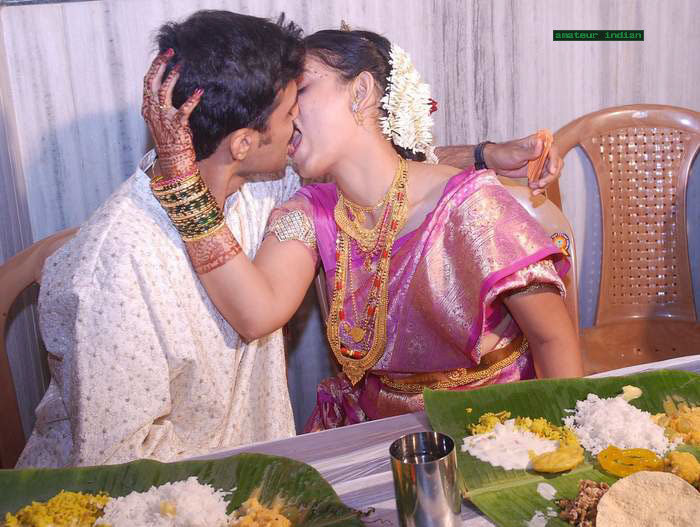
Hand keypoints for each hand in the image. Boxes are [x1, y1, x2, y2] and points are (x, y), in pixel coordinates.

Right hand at [142, 49, 202, 182]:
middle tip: (170, 52)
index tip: (164, 55)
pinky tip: (199, 91)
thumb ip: (161, 106)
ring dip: (173, 76)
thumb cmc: (170, 140)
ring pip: (164, 91)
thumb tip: (167, 91)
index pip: (147, 82)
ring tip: (181, 65)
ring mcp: (163, 118)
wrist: (173, 160)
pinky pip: (184, 109)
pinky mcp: (176, 125)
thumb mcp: (161, 120)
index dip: (155, 66)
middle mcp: (153, 111)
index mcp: (148, 108)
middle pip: (152, 81)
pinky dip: (192, 99)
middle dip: (160, 64)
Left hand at [484, 133, 563, 194]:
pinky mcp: (536, 172)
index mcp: (539, 143)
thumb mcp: (516, 153)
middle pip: (555, 165)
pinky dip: (540, 187)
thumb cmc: (503, 154)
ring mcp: (540, 163)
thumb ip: (529, 151)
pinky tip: (533, 189)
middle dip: (550, 176)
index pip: (553, 151)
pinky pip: (543, 180)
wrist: (494, 163)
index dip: (554, 162)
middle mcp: (542, 153)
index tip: (551, 171)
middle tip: (541, 184)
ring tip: (534, 188)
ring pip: (551, 175)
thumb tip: (541, 143)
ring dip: (545, 183)